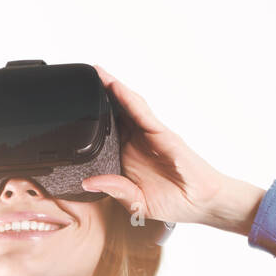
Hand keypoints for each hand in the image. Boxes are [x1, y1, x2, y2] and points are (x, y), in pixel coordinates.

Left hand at [80, 65, 264, 234]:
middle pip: (115, 114)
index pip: (106, 134)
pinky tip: (115, 87)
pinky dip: (128, 99)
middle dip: (100, 96)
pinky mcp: (162, 133)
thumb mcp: (137, 203)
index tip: (73, 110)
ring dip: (112, 88)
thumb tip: (88, 183)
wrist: (202, 202)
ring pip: (127, 106)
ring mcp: (150, 135)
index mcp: (128, 158)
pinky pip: (142, 112)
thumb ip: (115, 190)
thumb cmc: (175, 202)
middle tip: (81, 79)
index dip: (92, 121)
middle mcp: (137, 143)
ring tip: (97, 72)